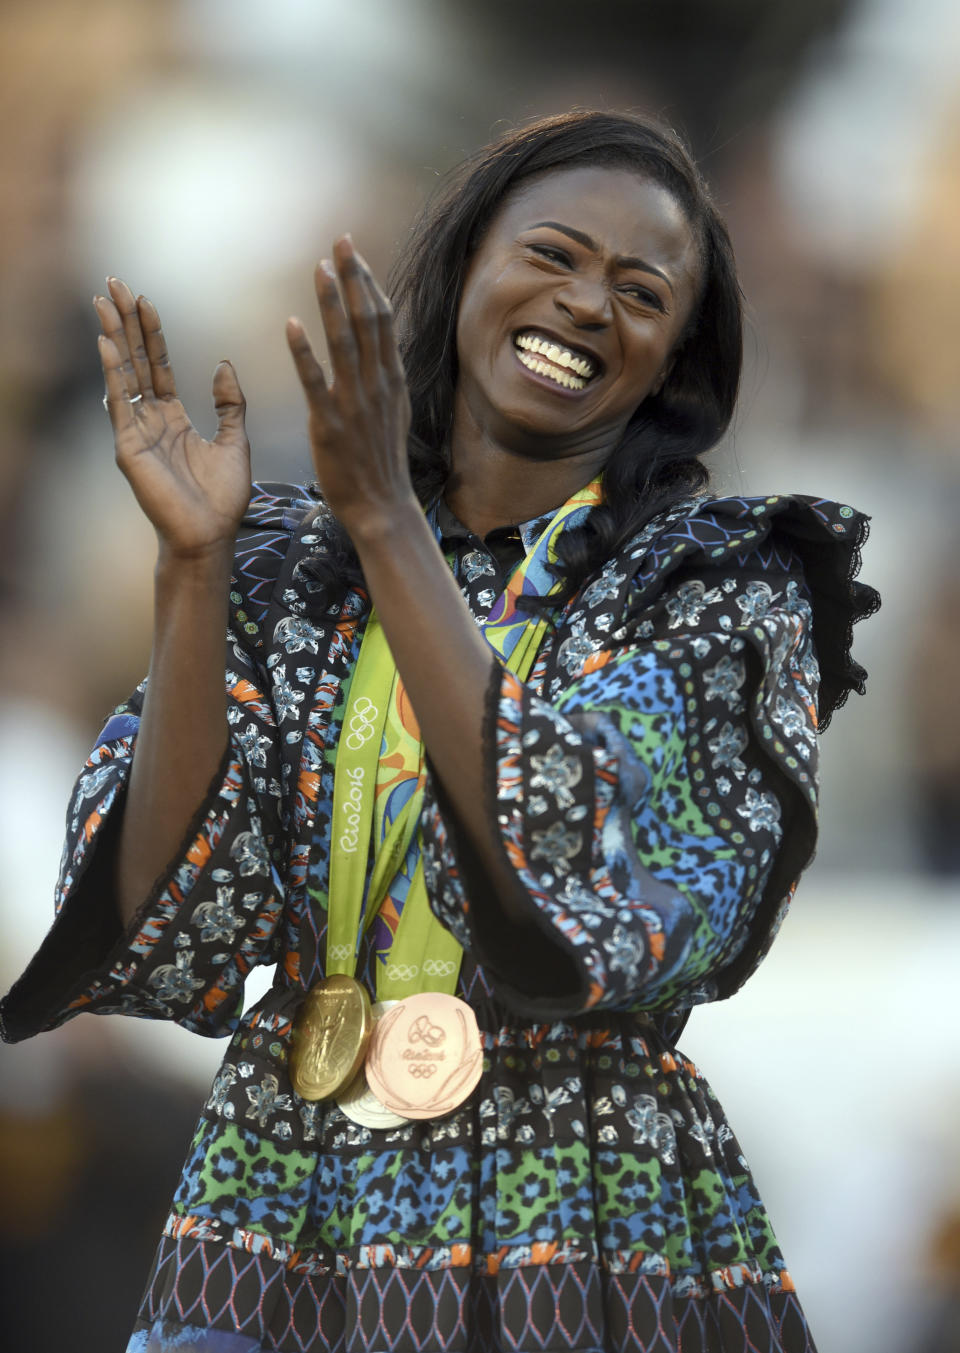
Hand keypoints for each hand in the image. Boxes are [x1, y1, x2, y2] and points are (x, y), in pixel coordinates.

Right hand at [95, 278, 251, 559]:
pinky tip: (108, 344)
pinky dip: (114, 373)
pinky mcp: (129, 447)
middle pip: (134, 361)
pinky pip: (120, 403)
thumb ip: (230, 403)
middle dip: (125, 322)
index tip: (145, 299)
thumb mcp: (236, 441)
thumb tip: (222, 364)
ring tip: (105, 301)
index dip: (150, 332)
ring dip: (114, 336)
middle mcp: (150, 421)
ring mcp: (136, 432)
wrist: (212, 535)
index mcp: (173, 419)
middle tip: (114, 284)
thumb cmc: (222, 498)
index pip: (156, 366)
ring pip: (123, 374)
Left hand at [285, 237, 414, 536]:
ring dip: (331, 303)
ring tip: (319, 269)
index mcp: (391, 381)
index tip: (353, 255)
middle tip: (340, 242)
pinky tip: (293, 325)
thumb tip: (381, 348)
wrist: (381, 506)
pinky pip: (316, 382)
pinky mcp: (330, 424)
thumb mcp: (392, 413)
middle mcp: (376, 385)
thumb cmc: (380, 462)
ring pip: (345, 343)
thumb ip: (384, 378)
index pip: (381, 321)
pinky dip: (304, 352)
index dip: (367, 284)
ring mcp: (354, 404)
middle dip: (353, 278)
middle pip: (366, 320)